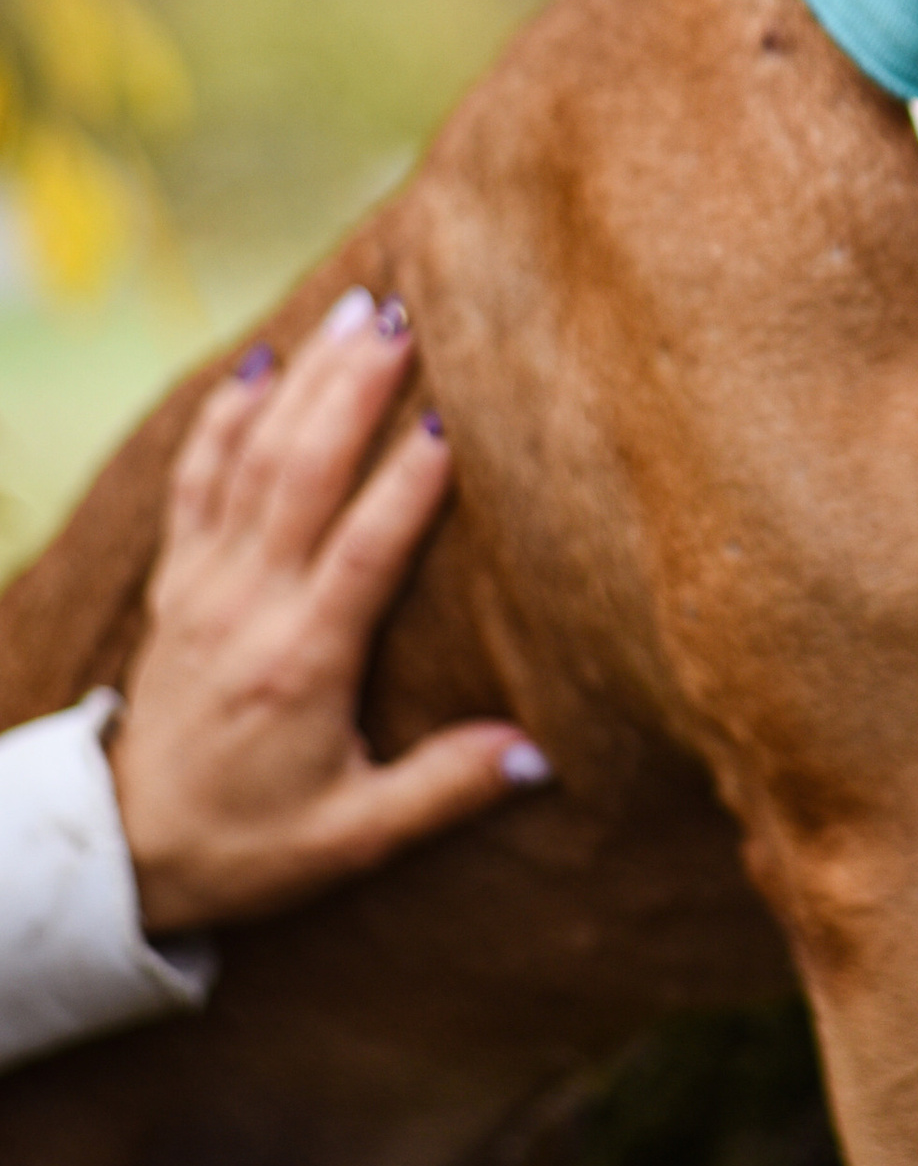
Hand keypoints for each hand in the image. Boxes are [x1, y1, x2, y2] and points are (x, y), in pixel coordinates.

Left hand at [113, 286, 549, 935]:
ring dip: (306, 380)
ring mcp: (202, 586)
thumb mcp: (353, 836)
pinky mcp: (176, 581)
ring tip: (357, 311)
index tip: (453, 418)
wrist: (125, 854)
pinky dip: (224, 416)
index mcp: (299, 664)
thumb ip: (446, 788)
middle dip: (354, 391)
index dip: (407, 486)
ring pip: (252, 459)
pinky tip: (260, 363)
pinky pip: (196, 480)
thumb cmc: (250, 845)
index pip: (362, 554)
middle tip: (406, 319)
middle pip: (300, 476)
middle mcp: (245, 608)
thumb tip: (544, 757)